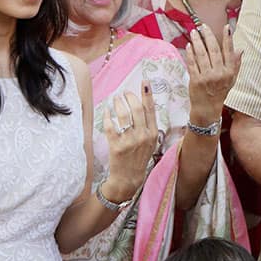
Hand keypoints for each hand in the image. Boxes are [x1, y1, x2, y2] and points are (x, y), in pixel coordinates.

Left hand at [102, 82, 159, 201]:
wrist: (129, 178)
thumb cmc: (139, 157)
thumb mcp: (150, 142)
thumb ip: (148, 126)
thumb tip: (143, 104)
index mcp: (153, 133)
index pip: (151, 109)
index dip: (147, 94)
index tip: (144, 82)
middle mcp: (143, 136)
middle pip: (136, 109)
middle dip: (129, 97)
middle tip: (124, 93)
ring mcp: (130, 141)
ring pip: (124, 114)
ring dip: (118, 103)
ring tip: (115, 99)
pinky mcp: (117, 146)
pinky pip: (110, 125)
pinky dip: (107, 115)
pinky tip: (106, 111)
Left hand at [185, 24, 241, 123]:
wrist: (208, 109)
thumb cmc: (220, 93)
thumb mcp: (232, 80)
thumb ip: (236, 64)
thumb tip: (241, 50)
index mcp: (229, 72)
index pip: (229, 52)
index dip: (227, 38)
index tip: (226, 27)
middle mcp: (219, 74)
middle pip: (213, 50)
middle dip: (208, 36)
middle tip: (203, 26)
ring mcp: (207, 77)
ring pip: (201, 54)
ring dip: (197, 41)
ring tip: (194, 32)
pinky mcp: (195, 80)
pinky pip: (192, 63)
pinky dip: (190, 53)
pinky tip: (189, 45)